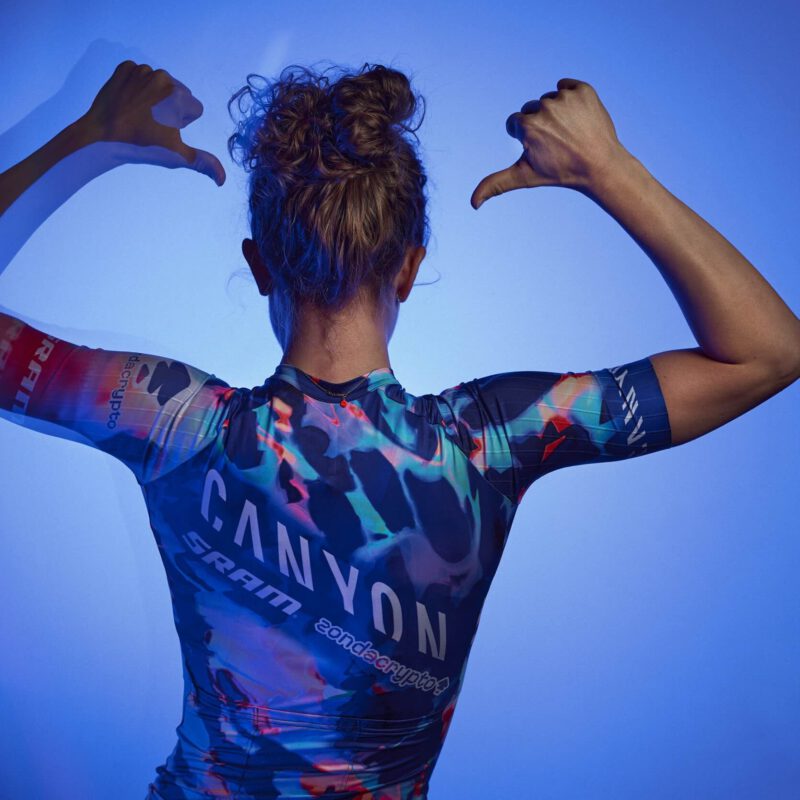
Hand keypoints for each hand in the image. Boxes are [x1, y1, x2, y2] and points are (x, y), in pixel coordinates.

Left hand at [81, 60, 225, 185]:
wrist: (101, 135)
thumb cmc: (141, 146)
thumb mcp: (175, 156)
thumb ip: (202, 163)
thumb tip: (222, 180)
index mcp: (178, 96)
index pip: (195, 109)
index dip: (183, 123)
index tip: (164, 131)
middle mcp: (163, 77)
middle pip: (178, 95)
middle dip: (171, 108)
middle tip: (151, 124)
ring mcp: (142, 71)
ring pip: (160, 85)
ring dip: (154, 97)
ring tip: (139, 114)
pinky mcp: (125, 68)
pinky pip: (140, 76)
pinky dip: (137, 88)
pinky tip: (129, 102)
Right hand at [471, 78, 624, 207]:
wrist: (600, 165)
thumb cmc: (561, 173)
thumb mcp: (525, 177)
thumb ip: (496, 184)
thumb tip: (472, 204)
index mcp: (527, 126)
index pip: (516, 123)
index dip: (526, 137)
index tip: (542, 148)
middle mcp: (544, 107)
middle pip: (532, 109)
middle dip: (540, 124)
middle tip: (558, 142)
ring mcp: (565, 98)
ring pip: (549, 99)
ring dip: (556, 113)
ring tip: (570, 132)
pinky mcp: (583, 89)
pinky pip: (567, 86)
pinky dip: (571, 98)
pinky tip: (578, 118)